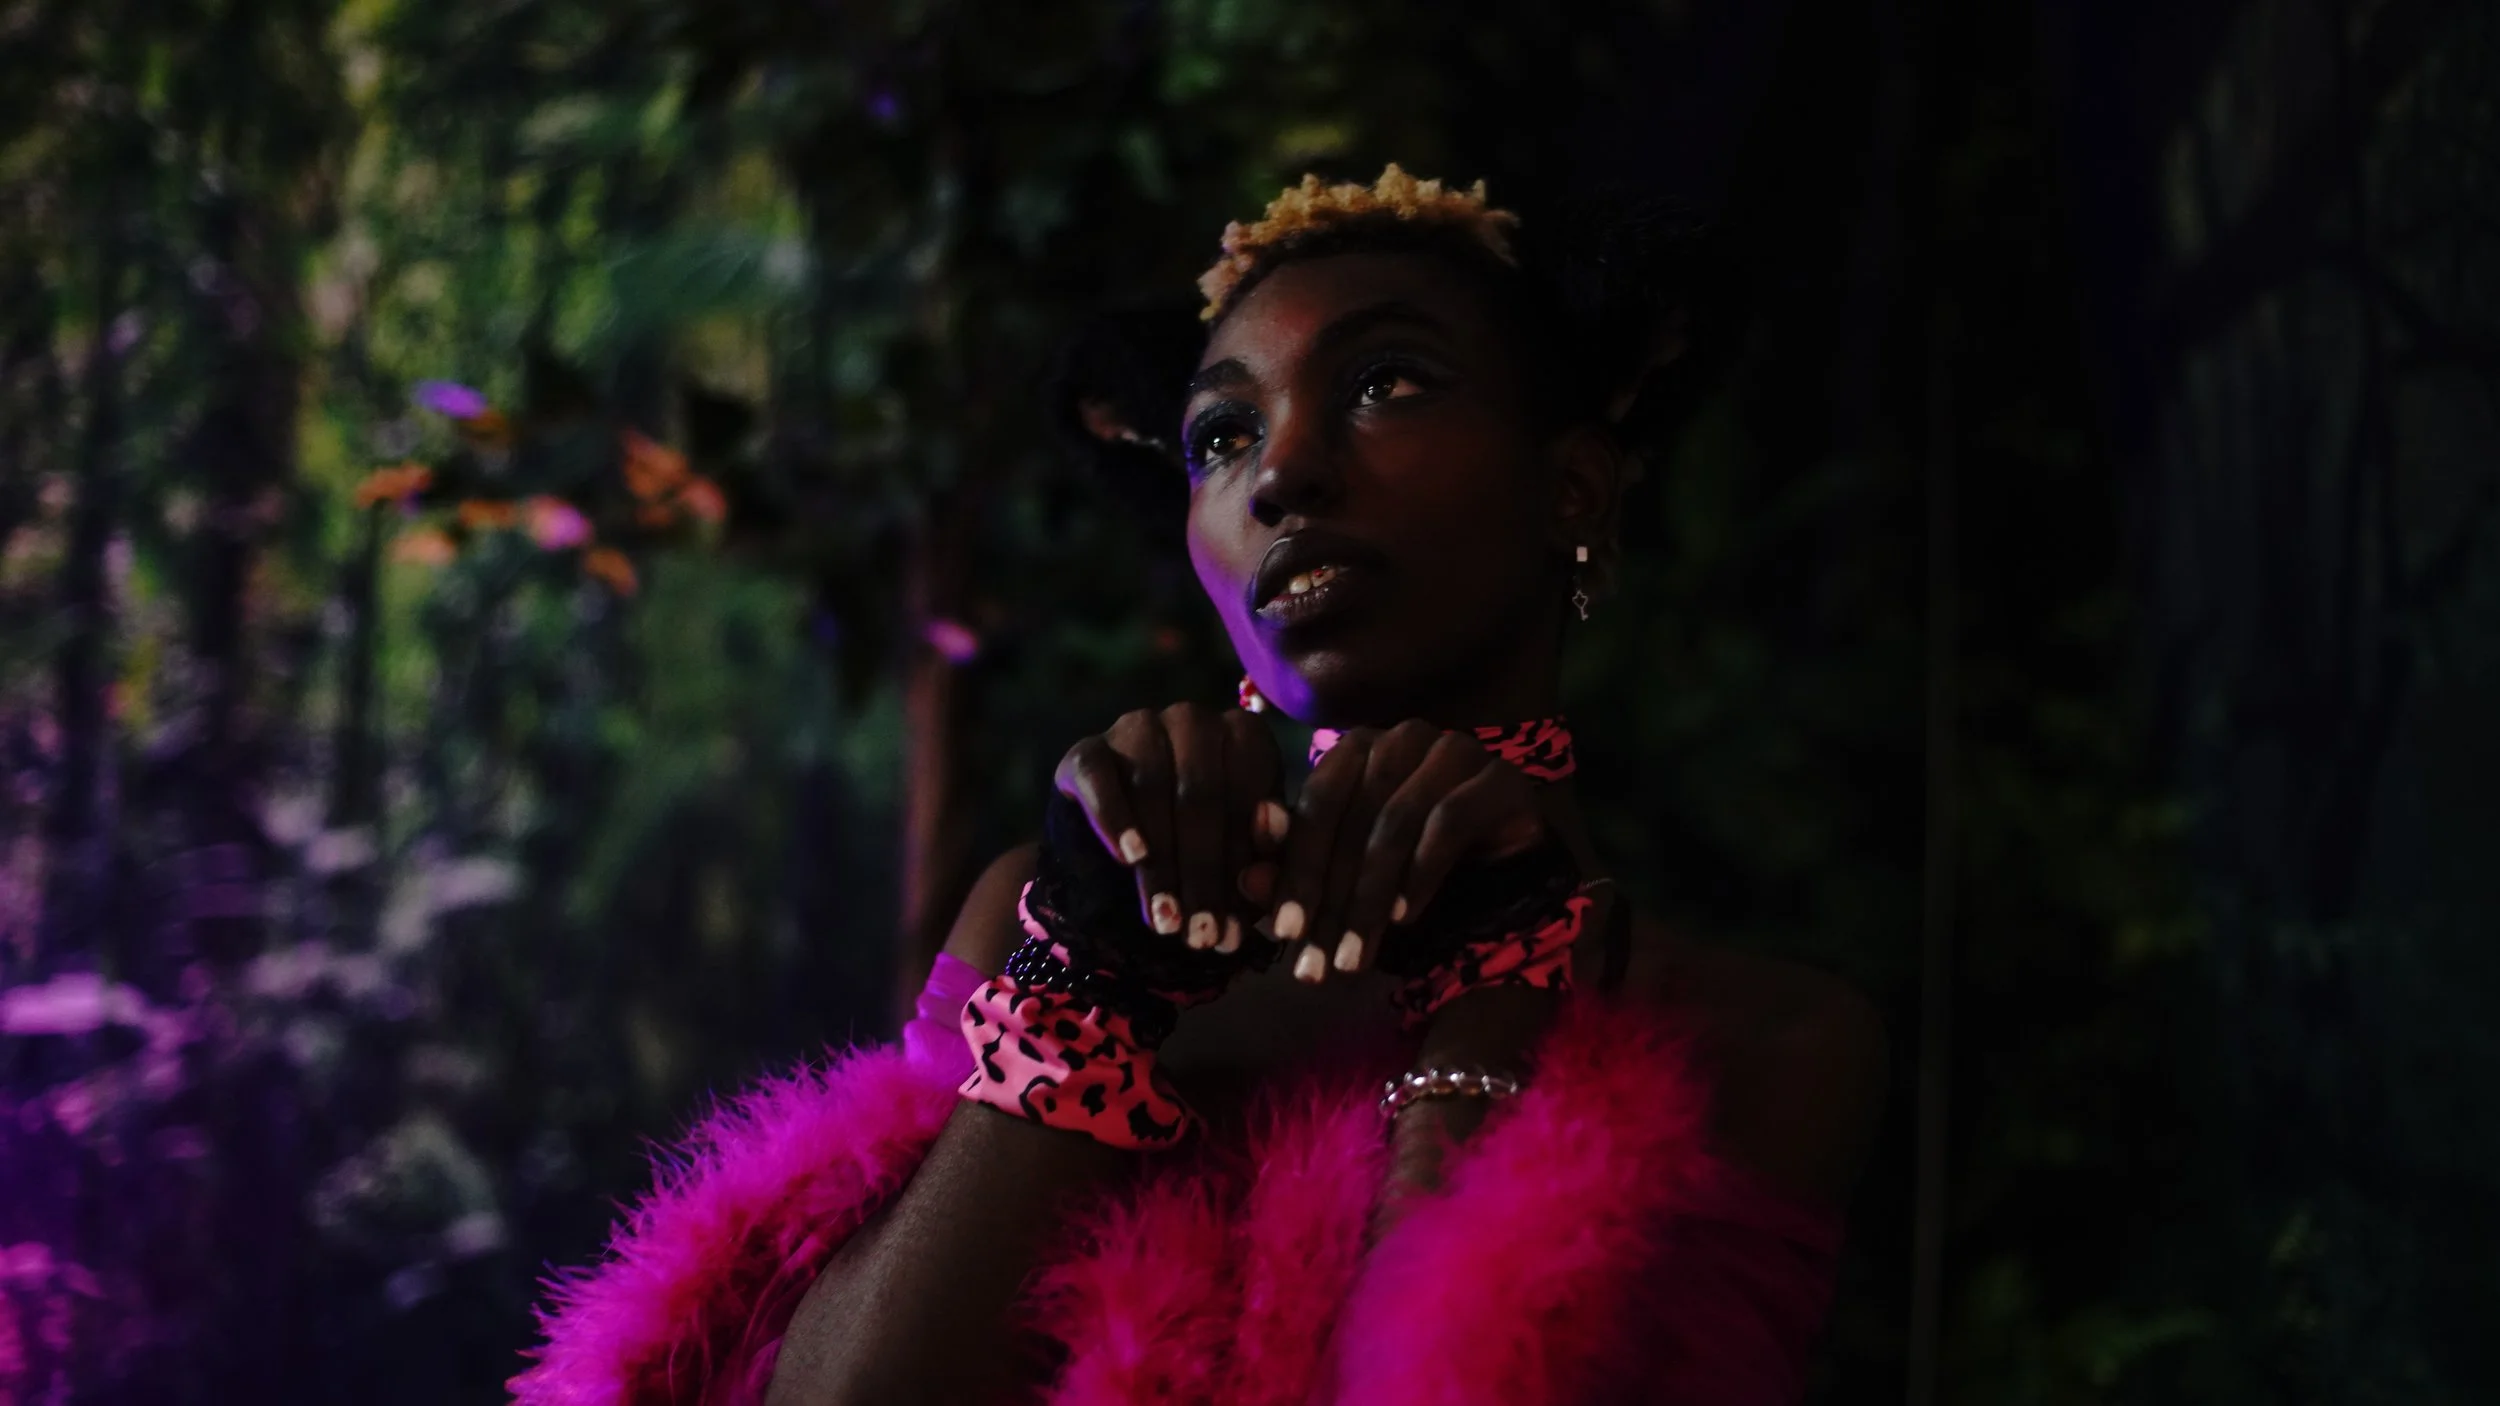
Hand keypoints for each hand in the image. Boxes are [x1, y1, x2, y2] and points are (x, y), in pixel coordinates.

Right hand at [1052, 702, 1290, 957]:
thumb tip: (1265, 855)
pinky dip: (1115, 820)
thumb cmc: (1205, 851)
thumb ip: (1265, 859)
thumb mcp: (1243, 859)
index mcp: (1244, 736)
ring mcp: (1138, 728)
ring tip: (1167, 922)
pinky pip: (1099, 779)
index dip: (1246, 861)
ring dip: (1162, 865)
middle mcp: (1194, 721)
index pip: (1251, 791)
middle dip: (1204, 874)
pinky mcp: (1087, 750)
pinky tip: (1129, 859)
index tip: (1241, 924)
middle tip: (1203, 936)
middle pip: (1203, 795)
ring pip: (1153, 791)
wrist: (1126, 853)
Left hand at [1261, 720, 1548, 983]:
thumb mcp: (1343, 883)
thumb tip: (1246, 884)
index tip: (1284, 934)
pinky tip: (1404, 917)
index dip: (1296, 871)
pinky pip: (1450, 820)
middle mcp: (1404, 737)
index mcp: (1358, 748)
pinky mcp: (1500, 778)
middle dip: (1332, 896)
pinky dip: (1420, 873)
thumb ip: (1295, 877)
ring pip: (1396, 820)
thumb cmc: (1407, 876)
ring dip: (1370, 896)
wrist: (1499, 881)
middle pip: (1353, 815)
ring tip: (1357, 954)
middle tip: (1318, 960)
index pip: (1316, 804)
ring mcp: (1456, 750)